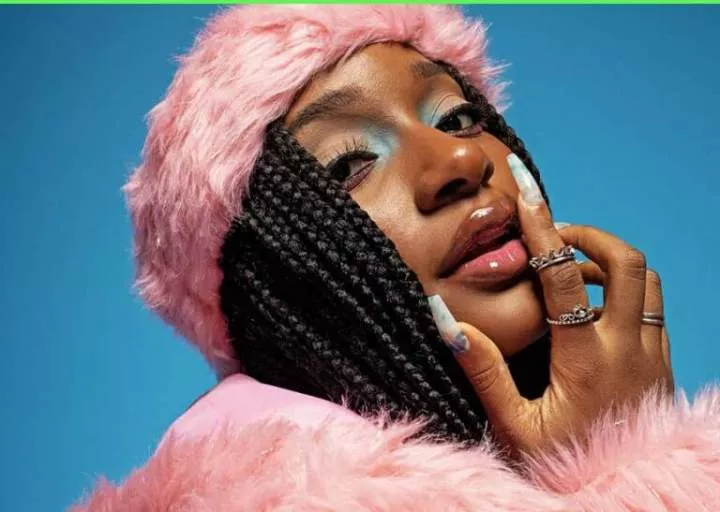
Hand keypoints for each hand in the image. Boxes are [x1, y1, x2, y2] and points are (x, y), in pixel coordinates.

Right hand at [453, 154, 672, 456]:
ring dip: (611, 260)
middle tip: (551, 237)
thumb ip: (483, 371)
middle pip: (626, 262)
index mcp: (587, 359)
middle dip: (587, 234)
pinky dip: (625, 290)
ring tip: (570, 267)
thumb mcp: (513, 427)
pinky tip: (591, 308)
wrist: (620, 500)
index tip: (525, 189)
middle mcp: (629, 350)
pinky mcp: (661, 368)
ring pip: (647, 282)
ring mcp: (652, 358)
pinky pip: (652, 309)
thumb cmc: (564, 467)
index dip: (540, 226)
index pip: (563, 274)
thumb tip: (446, 319)